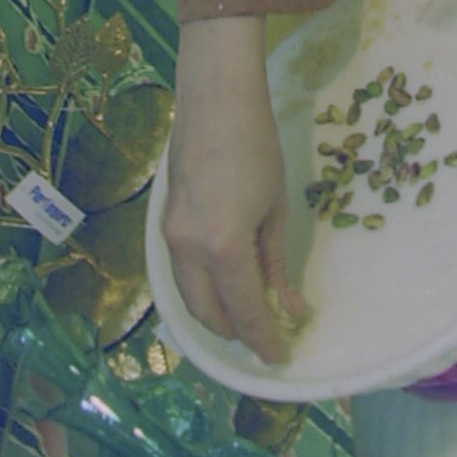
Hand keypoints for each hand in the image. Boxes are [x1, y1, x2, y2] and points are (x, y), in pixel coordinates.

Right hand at [163, 15, 304, 363]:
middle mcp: (188, 250)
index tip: (279, 357)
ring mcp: (170, 236)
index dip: (262, 340)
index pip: (244, 312)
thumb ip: (277, 264)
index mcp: (223, 249)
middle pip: (207, 314)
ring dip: (215, 313)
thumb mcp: (275, 209)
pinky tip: (224, 283)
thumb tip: (292, 309)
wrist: (215, 99)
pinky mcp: (165, 222)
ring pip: (188, 296)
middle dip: (235, 332)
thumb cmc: (256, 147)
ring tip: (247, 314)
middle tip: (264, 336)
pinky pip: (181, 272)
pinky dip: (201, 289)